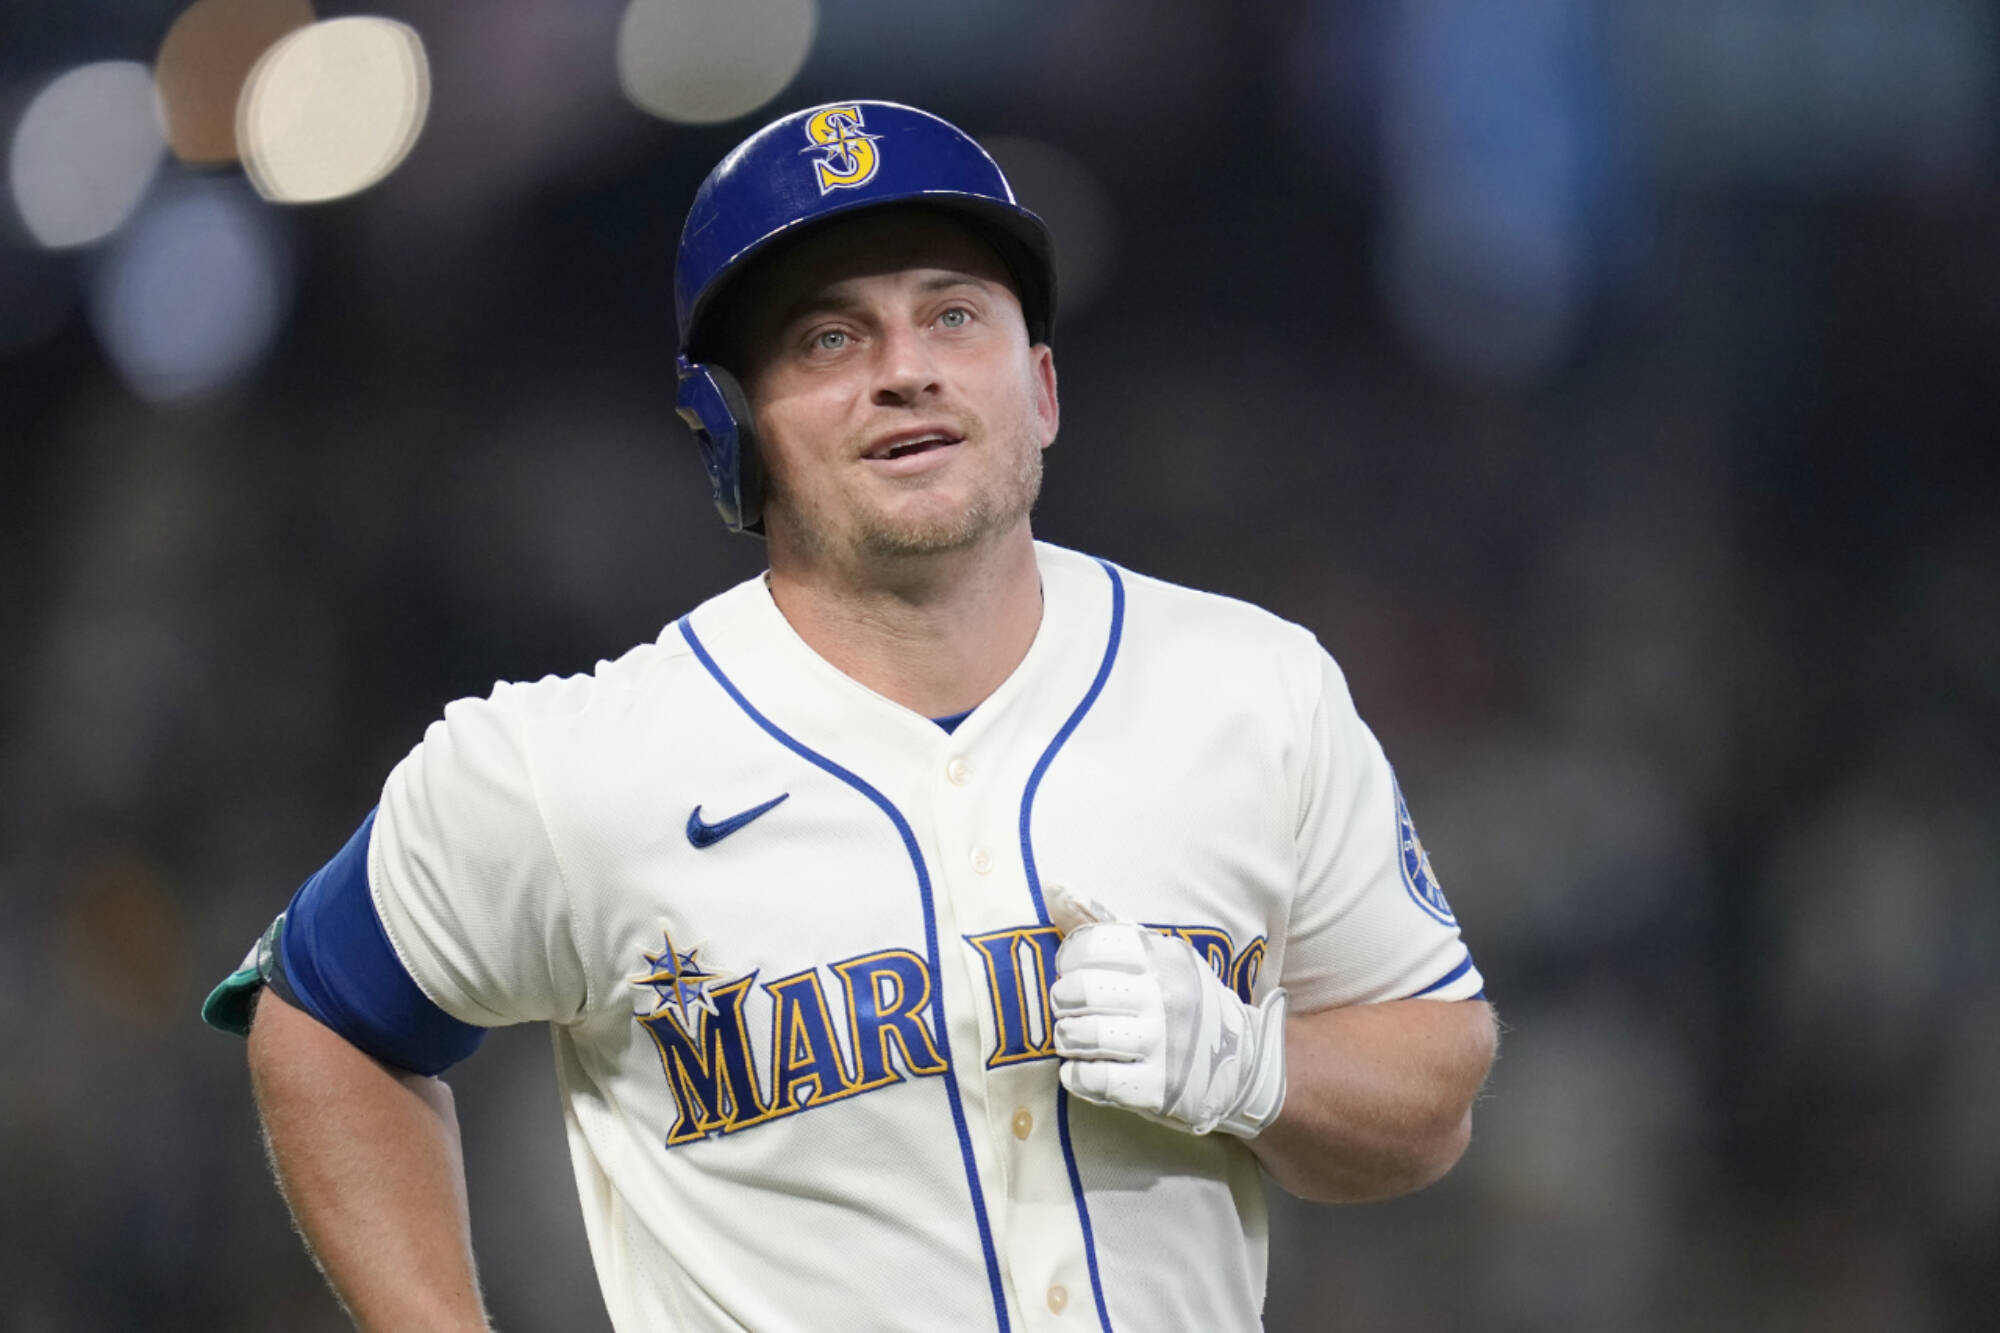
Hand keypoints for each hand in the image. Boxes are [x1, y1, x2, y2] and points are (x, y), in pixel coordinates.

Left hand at [1047, 885, 1287, 1137]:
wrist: (1243, 1062)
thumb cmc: (1181, 999)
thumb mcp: (1155, 955)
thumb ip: (1102, 925)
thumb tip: (1051, 888)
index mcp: (1164, 957)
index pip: (1093, 944)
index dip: (1069, 958)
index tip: (1072, 970)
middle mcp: (1167, 997)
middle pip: (1082, 990)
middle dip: (1062, 1000)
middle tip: (1069, 1007)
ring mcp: (1164, 1044)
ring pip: (1082, 1035)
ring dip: (1067, 1038)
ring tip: (1075, 1038)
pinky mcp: (1157, 1088)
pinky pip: (1093, 1080)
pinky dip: (1077, 1075)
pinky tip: (1084, 1069)